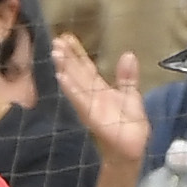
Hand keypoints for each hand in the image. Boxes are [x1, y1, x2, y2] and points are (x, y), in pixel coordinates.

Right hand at [51, 35, 149, 172]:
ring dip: (64, 68)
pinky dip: (70, 88)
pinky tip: (61, 77)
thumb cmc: (129, 125)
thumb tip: (128, 54)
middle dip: (66, 57)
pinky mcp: (91, 115)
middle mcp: (91, 95)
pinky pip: (79, 99)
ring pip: (75, 83)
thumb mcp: (131, 95)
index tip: (66, 37)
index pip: (85, 67)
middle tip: (56, 40)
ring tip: (55, 53)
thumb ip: (127, 76)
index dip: (76, 52)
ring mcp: (89, 105)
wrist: (131, 148)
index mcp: (99, 89)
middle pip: (76, 72)